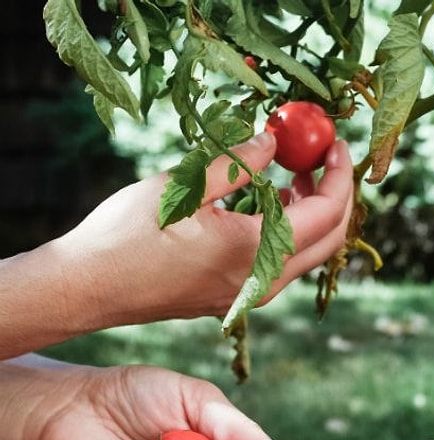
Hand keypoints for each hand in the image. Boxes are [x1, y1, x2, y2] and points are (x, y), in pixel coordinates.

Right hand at [64, 131, 353, 321]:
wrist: (87, 287)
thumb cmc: (127, 235)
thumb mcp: (184, 186)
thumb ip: (236, 164)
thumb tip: (273, 141)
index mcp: (255, 252)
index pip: (326, 214)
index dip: (339, 177)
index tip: (337, 146)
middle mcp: (262, 282)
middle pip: (328, 240)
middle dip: (336, 196)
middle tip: (323, 159)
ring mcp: (249, 295)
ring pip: (305, 254)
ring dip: (310, 214)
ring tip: (292, 173)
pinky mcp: (233, 297)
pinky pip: (278, 263)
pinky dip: (286, 231)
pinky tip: (267, 202)